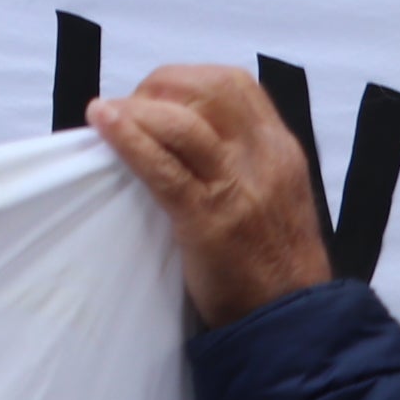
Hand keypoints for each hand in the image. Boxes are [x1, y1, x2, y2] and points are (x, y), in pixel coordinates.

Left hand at [87, 64, 336, 328]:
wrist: (295, 319)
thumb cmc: (275, 258)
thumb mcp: (276, 191)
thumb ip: (244, 157)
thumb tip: (181, 127)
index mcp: (280, 148)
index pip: (235, 84)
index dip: (187, 79)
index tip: (157, 94)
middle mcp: (263, 158)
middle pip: (206, 90)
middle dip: (159, 87)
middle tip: (129, 107)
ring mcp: (237, 187)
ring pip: (182, 122)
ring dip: (136, 110)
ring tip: (107, 115)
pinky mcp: (210, 220)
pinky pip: (164, 167)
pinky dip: (128, 139)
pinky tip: (103, 125)